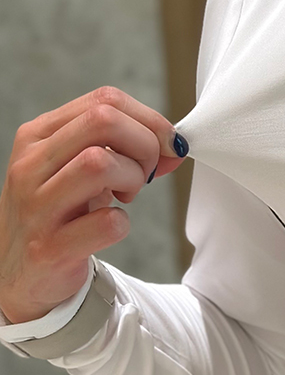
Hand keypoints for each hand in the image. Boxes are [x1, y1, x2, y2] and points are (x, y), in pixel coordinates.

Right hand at [0, 87, 187, 324]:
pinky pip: (108, 222)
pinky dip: (123, 223)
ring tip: (126, 196)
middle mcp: (31, 165)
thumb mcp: (80, 169)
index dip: (150, 120)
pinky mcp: (50, 247)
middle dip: (144, 145)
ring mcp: (37, 206)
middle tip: (146, 173)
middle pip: (103, 121)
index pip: (104, 100)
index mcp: (38, 136)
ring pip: (100, 163)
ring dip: (132, 179)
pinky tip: (110, 226)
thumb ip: (123, 150)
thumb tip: (174, 147)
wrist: (21, 273)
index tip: (167, 145)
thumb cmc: (59, 213)